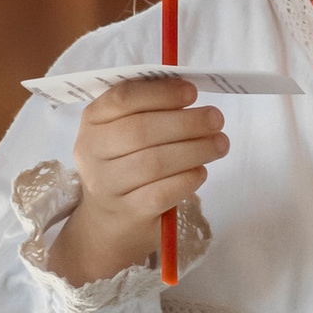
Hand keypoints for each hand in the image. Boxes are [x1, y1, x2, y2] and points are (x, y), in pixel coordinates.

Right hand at [48, 75, 228, 286]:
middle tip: (216, 119)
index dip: (161, 93)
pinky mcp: (128, 212)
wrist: (107, 221)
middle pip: (141, 130)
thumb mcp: (123, 130)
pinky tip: (201, 171)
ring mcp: (108, 185)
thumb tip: (188, 91)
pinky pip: (162, 192)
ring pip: (154, 162)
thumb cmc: (124, 164)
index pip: (123, 98)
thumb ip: (149, 108)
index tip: (192, 92)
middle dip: (186, 122)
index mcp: (93, 121)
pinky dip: (187, 179)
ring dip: (195, 150)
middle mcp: (93, 152)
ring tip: (220, 144)